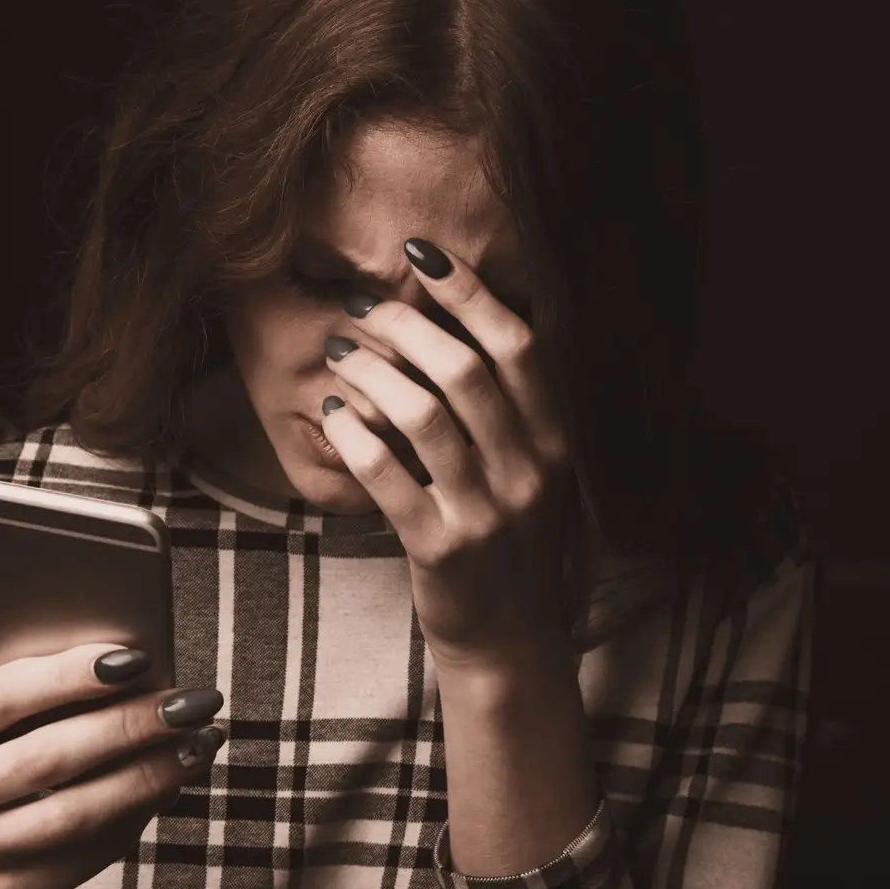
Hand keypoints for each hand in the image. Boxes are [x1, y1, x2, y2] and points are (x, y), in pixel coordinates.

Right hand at [0, 613, 226, 888]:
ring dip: (150, 775)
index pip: (3, 694)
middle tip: (193, 701)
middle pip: (48, 755)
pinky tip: (173, 782)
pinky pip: (87, 853)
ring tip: (200, 742)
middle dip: (131, 725)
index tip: (139, 657)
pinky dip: (137, 815)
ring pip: (75, 812)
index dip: (72, 674)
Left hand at [319, 238, 572, 666]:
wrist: (506, 635)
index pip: (519, 344)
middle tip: (363, 307)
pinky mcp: (441, 548)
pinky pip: (386, 474)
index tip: (422, 253)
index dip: (469, 291)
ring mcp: (488, 513)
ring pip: (422, 415)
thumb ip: (507, 401)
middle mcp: (531, 471)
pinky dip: (352, 435)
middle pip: (465, 370)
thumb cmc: (504, 535)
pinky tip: (332, 414)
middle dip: (405, 324)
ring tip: (340, 354)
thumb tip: (462, 309)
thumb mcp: (528, 466)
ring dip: (371, 373)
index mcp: (556, 439)